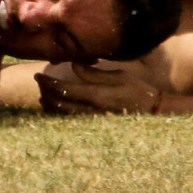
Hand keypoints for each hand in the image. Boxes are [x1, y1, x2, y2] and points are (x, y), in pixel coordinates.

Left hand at [35, 63, 164, 115]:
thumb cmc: (137, 89)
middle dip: (45, 92)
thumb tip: (73, 66)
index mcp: (96, 96)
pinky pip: (71, 119)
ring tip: (43, 94)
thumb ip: (93, 73)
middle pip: (58, 103)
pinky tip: (56, 105)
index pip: (63, 90)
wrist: (154, 111)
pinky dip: (60, 111)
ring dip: (50, 103)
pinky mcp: (96, 125)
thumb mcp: (117, 76)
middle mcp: (91, 111)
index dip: (47, 83)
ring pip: (62, 114)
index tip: (39, 76)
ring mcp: (93, 120)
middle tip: (39, 83)